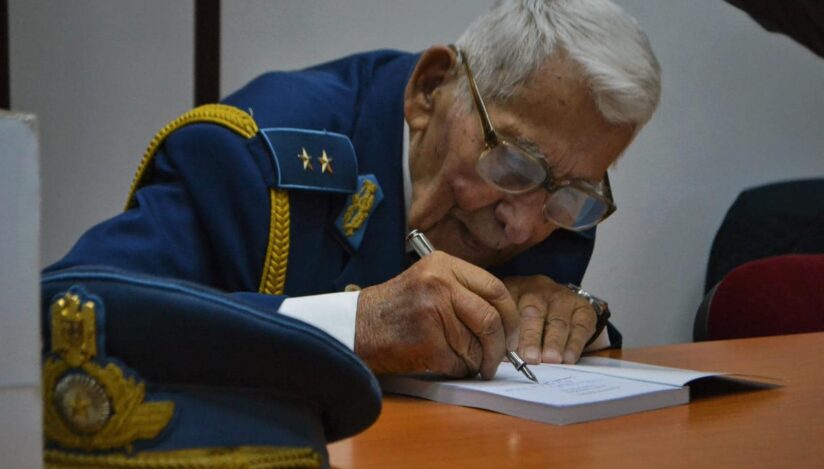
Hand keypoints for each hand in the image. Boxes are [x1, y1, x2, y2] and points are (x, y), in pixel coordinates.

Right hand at [355, 251, 518, 378]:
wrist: (357, 326)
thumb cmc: (397, 308)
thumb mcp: (430, 281)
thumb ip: (465, 292)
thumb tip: (506, 323)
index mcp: (444, 265)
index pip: (496, 289)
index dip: (510, 316)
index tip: (511, 334)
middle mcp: (439, 284)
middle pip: (491, 319)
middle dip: (500, 346)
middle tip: (498, 359)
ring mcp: (432, 312)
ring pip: (477, 346)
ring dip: (478, 362)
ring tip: (467, 362)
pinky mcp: (425, 342)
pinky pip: (459, 364)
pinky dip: (460, 370)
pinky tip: (446, 364)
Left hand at [504, 275, 596, 364]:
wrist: (562, 312)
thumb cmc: (528, 321)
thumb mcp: (511, 320)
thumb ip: (506, 337)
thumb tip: (500, 360)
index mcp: (514, 290)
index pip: (509, 307)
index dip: (509, 330)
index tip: (508, 351)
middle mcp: (538, 289)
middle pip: (533, 312)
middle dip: (531, 337)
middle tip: (530, 357)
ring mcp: (563, 296)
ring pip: (558, 320)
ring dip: (553, 343)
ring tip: (550, 360)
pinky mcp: (583, 308)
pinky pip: (580, 326)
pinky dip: (574, 344)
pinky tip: (568, 358)